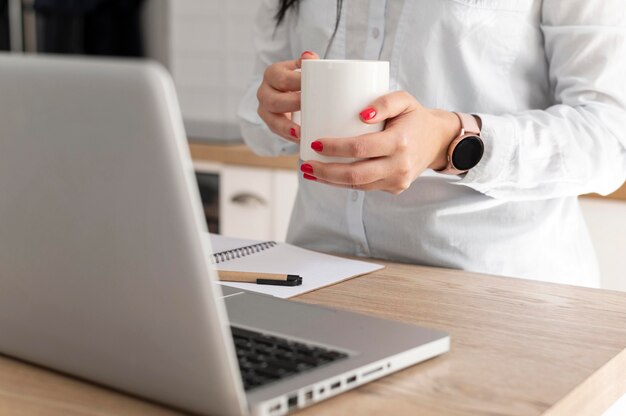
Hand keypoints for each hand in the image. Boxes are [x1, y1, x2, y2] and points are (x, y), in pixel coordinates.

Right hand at [256, 51, 319, 142]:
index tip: (311, 87)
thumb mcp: (304, 69)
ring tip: (301, 133)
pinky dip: (289, 137)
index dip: (296, 83)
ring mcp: (265, 110)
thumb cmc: (302, 80)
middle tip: (310, 106)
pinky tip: (300, 140)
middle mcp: (265, 91)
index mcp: (273, 74)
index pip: (282, 78)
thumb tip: (310, 57)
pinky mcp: (271, 124)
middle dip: (292, 105)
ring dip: (287, 127)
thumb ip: (308, 64)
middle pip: (274, 101)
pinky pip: (277, 133)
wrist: (294, 91)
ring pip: (272, 120)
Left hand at [299, 91, 460, 194]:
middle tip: (305, 163)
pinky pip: (365, 188)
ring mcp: (398, 181)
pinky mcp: (395, 188)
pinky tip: (327, 176)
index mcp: (400, 143)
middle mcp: (399, 166)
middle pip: (355, 174)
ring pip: (357, 186)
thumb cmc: (415, 116)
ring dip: (330, 181)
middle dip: (325, 171)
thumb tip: (361, 115)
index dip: (334, 148)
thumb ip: (384, 102)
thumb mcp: (404, 100)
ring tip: (310, 171)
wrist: (438, 140)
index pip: (360, 149)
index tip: (314, 142)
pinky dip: (343, 183)